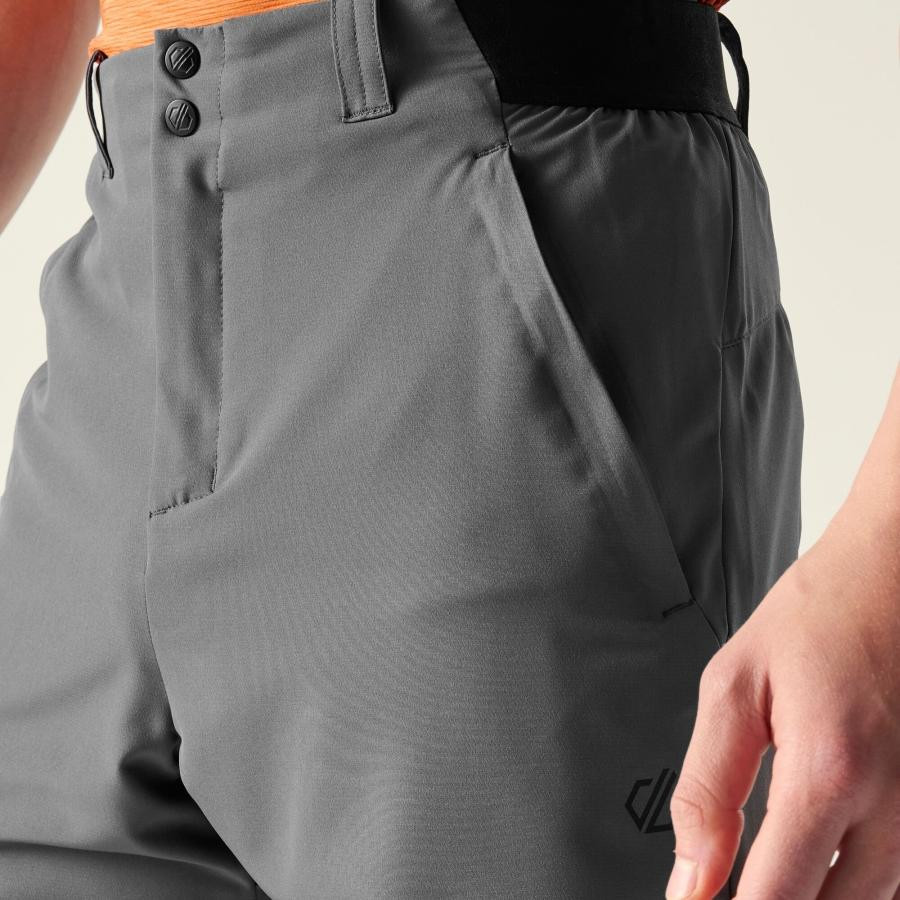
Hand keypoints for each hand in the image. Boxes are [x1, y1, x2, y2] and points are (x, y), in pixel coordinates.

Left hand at [665, 367, 899, 899]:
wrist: (892, 579)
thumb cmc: (815, 620)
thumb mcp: (734, 687)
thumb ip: (707, 788)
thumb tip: (690, 876)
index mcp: (829, 772)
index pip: (776, 899)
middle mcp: (894, 808)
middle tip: (723, 879)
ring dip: (809, 893)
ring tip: (761, 860)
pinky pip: (892, 877)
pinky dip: (846, 879)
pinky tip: (810, 853)